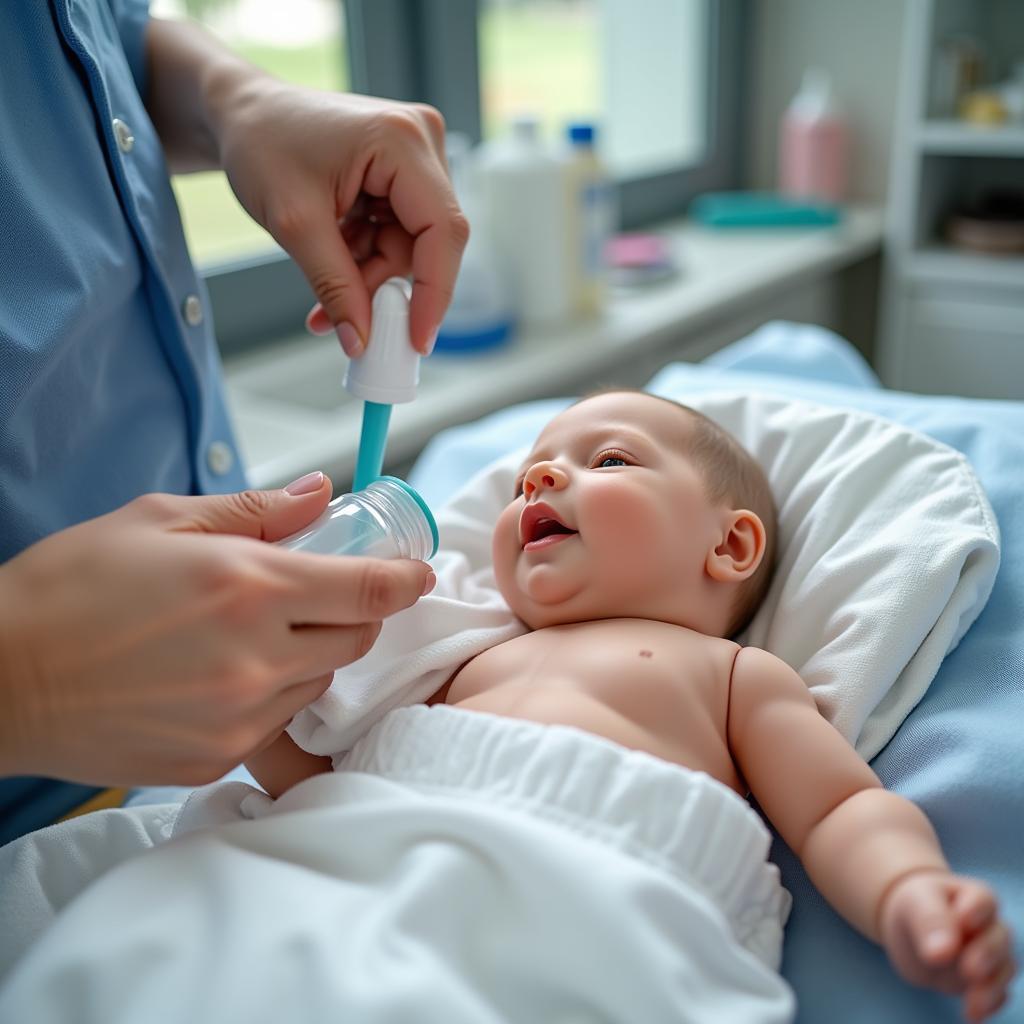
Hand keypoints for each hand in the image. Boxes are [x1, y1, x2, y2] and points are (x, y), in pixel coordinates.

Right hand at [0, 475, 432, 787]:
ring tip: (249, 635)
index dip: (403, 579)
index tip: (415, 574)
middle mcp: (256, 658)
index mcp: (250, 588)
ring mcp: (239, 716)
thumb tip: (319, 493)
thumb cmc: (72, 586)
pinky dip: (270, 695)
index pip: (368, 590)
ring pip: (319, 683)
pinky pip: (277, 723)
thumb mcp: (161, 520)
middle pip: (355, 639)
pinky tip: (220, 675)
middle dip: (350, 613)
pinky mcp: (217, 756)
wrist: (1, 678)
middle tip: (312, 596)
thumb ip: (256, 510)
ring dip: (307, 655)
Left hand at [214, 79, 467, 355]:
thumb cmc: (260, 142)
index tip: (417, 339)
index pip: (443, 230)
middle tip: (345, 319)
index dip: (436, 292)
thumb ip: (334, 286)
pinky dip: (367, 258)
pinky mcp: (404, 172)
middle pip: (428, 242)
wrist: (240, 112)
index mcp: (402, 140)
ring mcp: (416, 156)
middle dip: (384, 284)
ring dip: (370, 274)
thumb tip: (360, 341)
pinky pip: (399, 235)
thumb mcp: (294, 223)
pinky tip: (334, 259)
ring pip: (411, 246)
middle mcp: (421, 141)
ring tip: (324, 285)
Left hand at [879, 870, 1015, 1020]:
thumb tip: (941, 953)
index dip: (976, 912)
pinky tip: (973, 1016)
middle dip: (987, 956)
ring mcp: (991, 956)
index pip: (983, 902)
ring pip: (1002, 971)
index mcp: (976, 897)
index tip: (962, 921)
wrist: (910, 926)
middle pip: (998, 940)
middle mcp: (991, 926)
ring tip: (972, 1004)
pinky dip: (988, 1006)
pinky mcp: (984, 981)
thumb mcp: (917, 904)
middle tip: (969, 969)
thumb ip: (930, 921)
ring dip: (990, 988)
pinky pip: (995, 995)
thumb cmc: (916, 905)